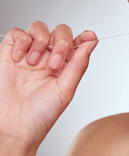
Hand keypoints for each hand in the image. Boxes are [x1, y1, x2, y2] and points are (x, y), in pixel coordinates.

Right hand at [0, 21, 97, 147]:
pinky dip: (21, 41)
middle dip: (61, 42)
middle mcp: (48, 58)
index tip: (89, 36)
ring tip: (34, 63)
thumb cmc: (41, 114)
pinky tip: (19, 58)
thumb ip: (79, 64)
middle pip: (60, 32)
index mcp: (65, 66)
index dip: (84, 37)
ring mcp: (30, 55)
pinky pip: (17, 34)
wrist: (14, 127)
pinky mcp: (10, 54)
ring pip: (39, 28)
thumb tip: (92, 42)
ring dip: (40, 41)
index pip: (76, 44)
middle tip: (55, 64)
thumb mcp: (66, 89)